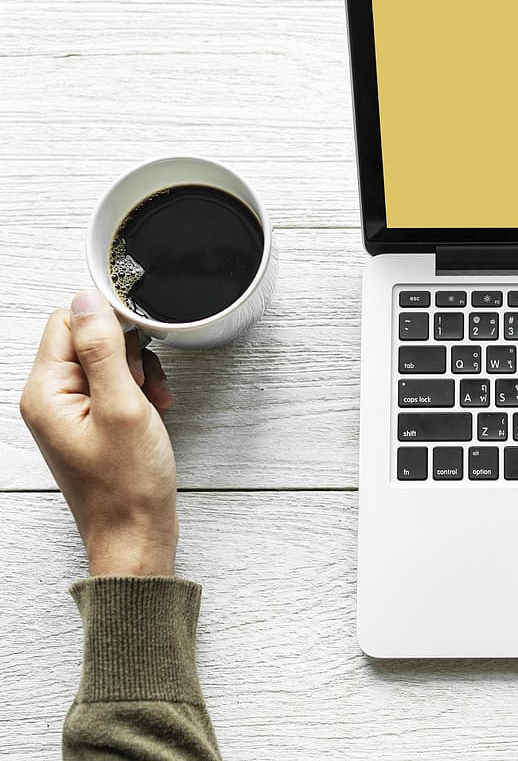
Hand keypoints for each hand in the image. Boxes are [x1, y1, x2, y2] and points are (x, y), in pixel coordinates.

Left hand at [19, 290, 176, 575]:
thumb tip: (87, 299)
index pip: (68, 322)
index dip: (109, 324)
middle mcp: (50, 400)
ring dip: (138, 371)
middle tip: (144, 382)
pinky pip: (113, 386)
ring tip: (153, 400)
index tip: (141, 340)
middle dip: (127, 352)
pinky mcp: (91, 424)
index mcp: (46, 393)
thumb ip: (102, 349)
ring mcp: (70, 413)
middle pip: (86, 339)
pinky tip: (154, 408)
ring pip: (105, 361)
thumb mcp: (122, 406)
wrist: (137, 535)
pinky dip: (139, 390)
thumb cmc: (129, 484)